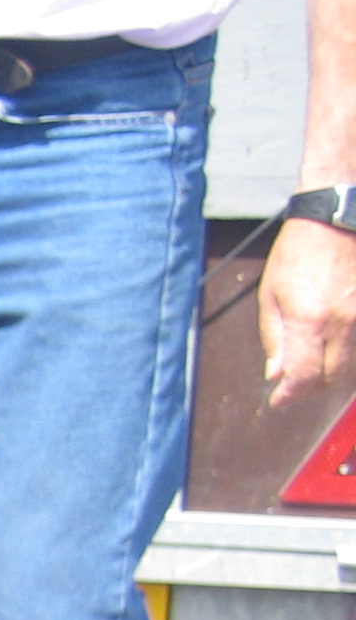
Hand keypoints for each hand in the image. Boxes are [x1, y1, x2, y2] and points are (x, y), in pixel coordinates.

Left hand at [259, 217, 355, 406]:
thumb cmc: (298, 251)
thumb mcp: (271, 295)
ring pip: (345, 361)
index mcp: (310, 321)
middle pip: (330, 375)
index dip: (291, 395)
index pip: (304, 376)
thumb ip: (274, 337)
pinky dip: (338, 351)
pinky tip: (323, 347)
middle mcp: (341, 322)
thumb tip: (276, 372)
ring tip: (303, 369)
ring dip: (324, 372)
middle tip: (290, 389)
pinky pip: (354, 340)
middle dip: (309, 389)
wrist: (334, 219)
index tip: (279, 401)